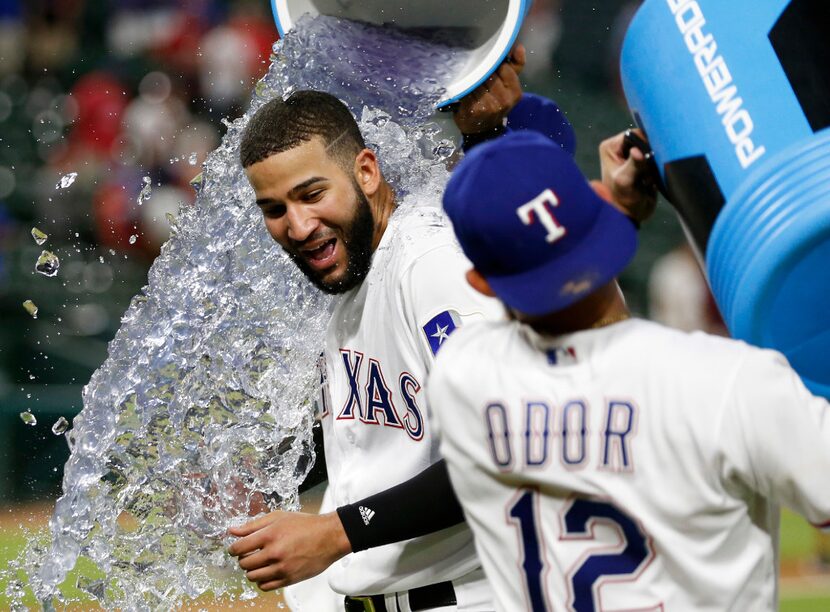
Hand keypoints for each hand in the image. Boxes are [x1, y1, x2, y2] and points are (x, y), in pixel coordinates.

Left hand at [227, 510, 351, 590]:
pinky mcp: (289, 579)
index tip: (234, 549)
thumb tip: (232, 530)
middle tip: (249, 554)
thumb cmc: (305, 525)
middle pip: (244, 563)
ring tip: (259, 562)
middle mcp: (274, 553)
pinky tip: (267, 571)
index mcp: (270, 535)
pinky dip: (262, 580)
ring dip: (252, 570)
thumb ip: (253, 524)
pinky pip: (265, 586)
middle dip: (243, 558)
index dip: (233, 549)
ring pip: (252, 577)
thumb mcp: (278, 517)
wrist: (329, 537)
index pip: (239, 548)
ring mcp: (282, 568)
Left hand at [453, 44, 525, 134]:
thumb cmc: (495, 103)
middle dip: (483, 71)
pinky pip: (468, 90)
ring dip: (472, 78)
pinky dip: (464, 88)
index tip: (490, 67)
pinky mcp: (474, 109)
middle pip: (490, 73)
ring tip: (471, 82)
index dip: (496, 65)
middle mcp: (504, 100)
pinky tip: (464, 90)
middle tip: (477, 74)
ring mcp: (489, 106)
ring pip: (478, 80)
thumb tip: (518, 46)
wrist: (482, 130)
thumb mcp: (508, 85)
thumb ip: (515, 66)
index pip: (505, 68)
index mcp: (515, 93)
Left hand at [598, 129, 658, 223]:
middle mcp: (620, 147)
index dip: (645, 142)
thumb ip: (633, 165)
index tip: (649, 157)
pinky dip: (658, 165)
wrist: (632, 215)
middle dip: (651, 152)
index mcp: (610, 147)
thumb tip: (638, 151)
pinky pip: (658, 156)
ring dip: (656, 160)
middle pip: (645, 138)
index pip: (634, 134)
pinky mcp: (643, 162)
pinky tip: (652, 178)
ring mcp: (632, 154)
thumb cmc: (623, 200)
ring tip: (648, 177)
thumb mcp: (626, 181)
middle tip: (648, 170)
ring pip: (653, 147)